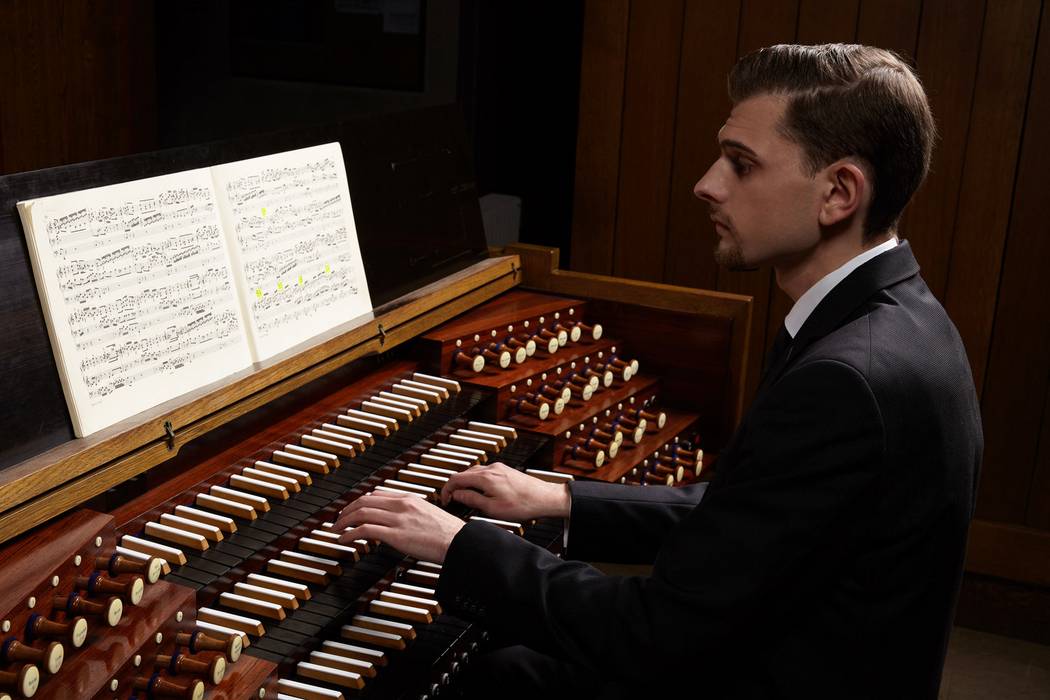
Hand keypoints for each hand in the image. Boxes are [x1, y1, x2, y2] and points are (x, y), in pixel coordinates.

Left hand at [333, 491, 464, 563]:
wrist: (459, 542)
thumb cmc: (448, 534)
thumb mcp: (428, 515)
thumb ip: (411, 514)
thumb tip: (398, 522)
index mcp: (409, 499)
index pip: (377, 494)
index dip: (359, 502)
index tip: (352, 510)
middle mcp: (401, 505)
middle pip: (364, 501)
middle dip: (346, 510)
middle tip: (338, 520)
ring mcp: (398, 519)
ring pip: (361, 513)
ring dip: (344, 522)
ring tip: (336, 530)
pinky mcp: (396, 535)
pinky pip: (365, 530)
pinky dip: (350, 534)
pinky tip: (344, 540)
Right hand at [440, 462, 570, 521]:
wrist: (544, 498)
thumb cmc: (522, 505)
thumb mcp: (492, 508)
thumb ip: (472, 499)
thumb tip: (457, 495)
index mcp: (485, 477)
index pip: (456, 478)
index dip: (446, 490)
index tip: (445, 500)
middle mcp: (491, 469)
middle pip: (464, 474)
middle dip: (455, 487)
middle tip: (453, 501)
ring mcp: (498, 468)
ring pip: (474, 473)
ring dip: (467, 484)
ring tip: (467, 499)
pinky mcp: (505, 471)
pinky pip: (485, 474)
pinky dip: (478, 482)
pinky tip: (481, 494)